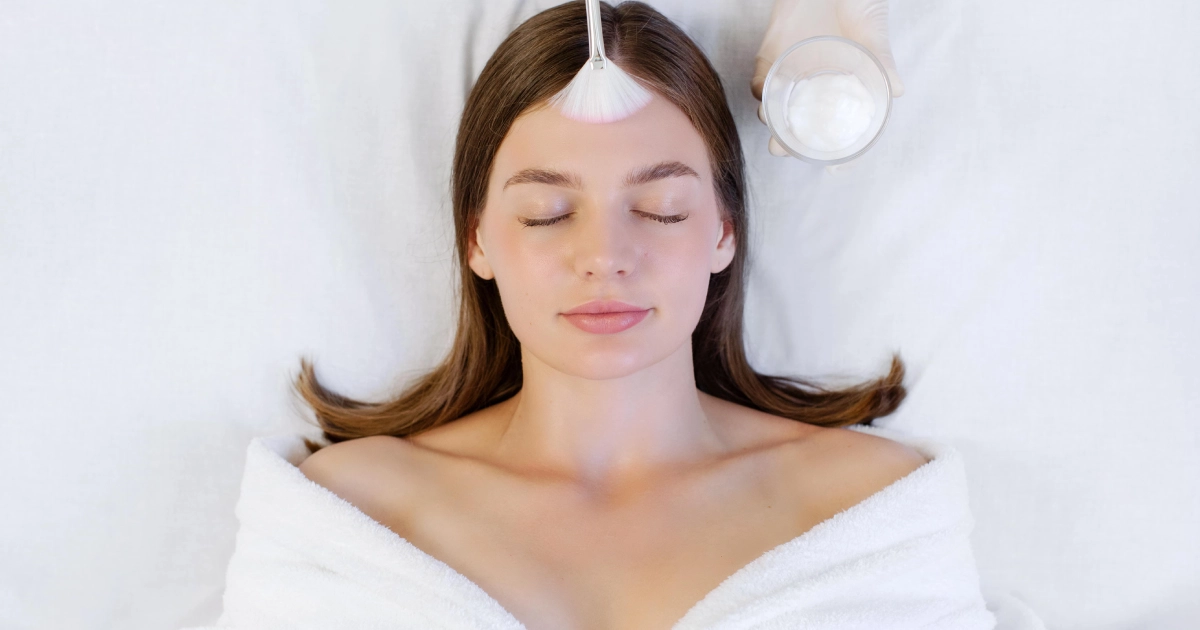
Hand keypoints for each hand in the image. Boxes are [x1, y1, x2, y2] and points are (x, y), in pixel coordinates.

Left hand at [751, 0, 904, 157]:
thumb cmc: (856, 1)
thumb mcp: (872, 29)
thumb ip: (881, 58)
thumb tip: (897, 91)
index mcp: (844, 86)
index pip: (840, 127)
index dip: (838, 151)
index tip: (833, 170)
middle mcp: (817, 84)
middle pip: (802, 125)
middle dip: (790, 143)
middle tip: (782, 149)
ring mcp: (793, 72)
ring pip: (777, 108)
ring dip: (771, 120)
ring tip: (771, 124)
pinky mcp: (771, 57)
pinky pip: (760, 82)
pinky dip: (759, 91)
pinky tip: (763, 94)